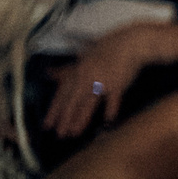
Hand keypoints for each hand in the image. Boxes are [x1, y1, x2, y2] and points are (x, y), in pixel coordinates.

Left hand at [44, 21, 177, 138]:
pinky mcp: (118, 83)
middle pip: (72, 101)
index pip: (61, 94)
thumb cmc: (106, 51)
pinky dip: (111, 109)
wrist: (129, 43)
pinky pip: (113, 98)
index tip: (47, 125)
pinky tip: (108, 121)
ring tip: (74, 132)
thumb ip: (66, 70)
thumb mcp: (82, 58)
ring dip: (80, 118)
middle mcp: (86, 77)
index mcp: (77, 72)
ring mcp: (102, 80)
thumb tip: (47, 74)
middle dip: (64, 118)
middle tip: (59, 134)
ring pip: (88, 102)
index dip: (54, 110)